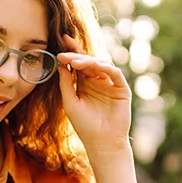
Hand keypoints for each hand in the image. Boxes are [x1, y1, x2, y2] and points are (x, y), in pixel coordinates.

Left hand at [56, 34, 132, 159]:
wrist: (101, 142)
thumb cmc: (84, 125)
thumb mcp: (70, 103)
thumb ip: (66, 84)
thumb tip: (60, 66)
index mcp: (84, 84)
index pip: (78, 64)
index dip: (71, 52)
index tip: (61, 40)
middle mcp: (97, 81)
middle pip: (88, 61)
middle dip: (76, 55)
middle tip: (64, 51)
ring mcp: (110, 84)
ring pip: (100, 65)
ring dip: (88, 61)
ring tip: (74, 62)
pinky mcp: (121, 89)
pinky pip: (114, 74)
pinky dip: (105, 68)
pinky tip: (95, 66)